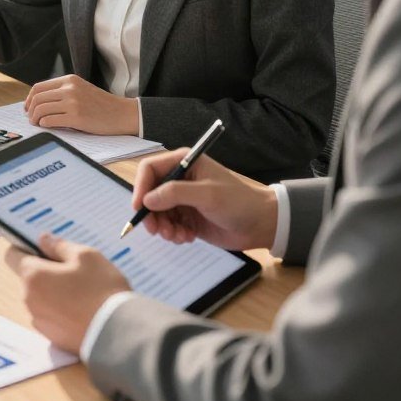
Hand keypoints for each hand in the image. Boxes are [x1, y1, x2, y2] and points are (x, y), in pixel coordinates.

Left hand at [6, 233, 130, 352]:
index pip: (13, 256)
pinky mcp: (52, 338)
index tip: (44, 249)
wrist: (118, 334)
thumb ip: (59, 246)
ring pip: (40, 298)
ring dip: (53, 292)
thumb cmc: (101, 289)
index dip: (26, 248)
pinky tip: (82, 310)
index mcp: (33, 276)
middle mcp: (29, 300)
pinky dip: (61, 311)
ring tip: (82, 292)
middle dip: (46, 271)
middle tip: (74, 271)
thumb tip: (43, 240)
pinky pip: (50, 316)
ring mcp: (40, 321)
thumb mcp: (86, 256)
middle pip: (29, 278)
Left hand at [24, 75, 138, 135]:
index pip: (39, 87)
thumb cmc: (101, 105)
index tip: (28, 108)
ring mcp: (73, 102)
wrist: (122, 113)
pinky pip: (50, 120)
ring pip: (41, 109)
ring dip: (35, 118)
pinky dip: (44, 124)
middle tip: (31, 119)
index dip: (29, 98)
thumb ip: (63, 91)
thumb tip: (38, 101)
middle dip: (30, 110)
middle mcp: (70, 89)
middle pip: (37, 98)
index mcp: (69, 80)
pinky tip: (47, 126)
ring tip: (37, 124)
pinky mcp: (77, 117)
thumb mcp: (81, 89)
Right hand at [131, 149, 278, 250]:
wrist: (261, 225)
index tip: (139, 208)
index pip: (150, 169)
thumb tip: (146, 201)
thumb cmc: (237, 202)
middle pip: (150, 193)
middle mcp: (179, 179)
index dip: (141, 187)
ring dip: (163, 226)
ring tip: (177, 236)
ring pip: (157, 212)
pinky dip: (173, 233)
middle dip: (151, 213)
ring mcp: (182, 199)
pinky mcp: (187, 217)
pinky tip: (187, 237)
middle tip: (156, 230)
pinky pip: (169, 225)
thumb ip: (175, 194)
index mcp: (183, 162)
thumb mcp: (207, 195)